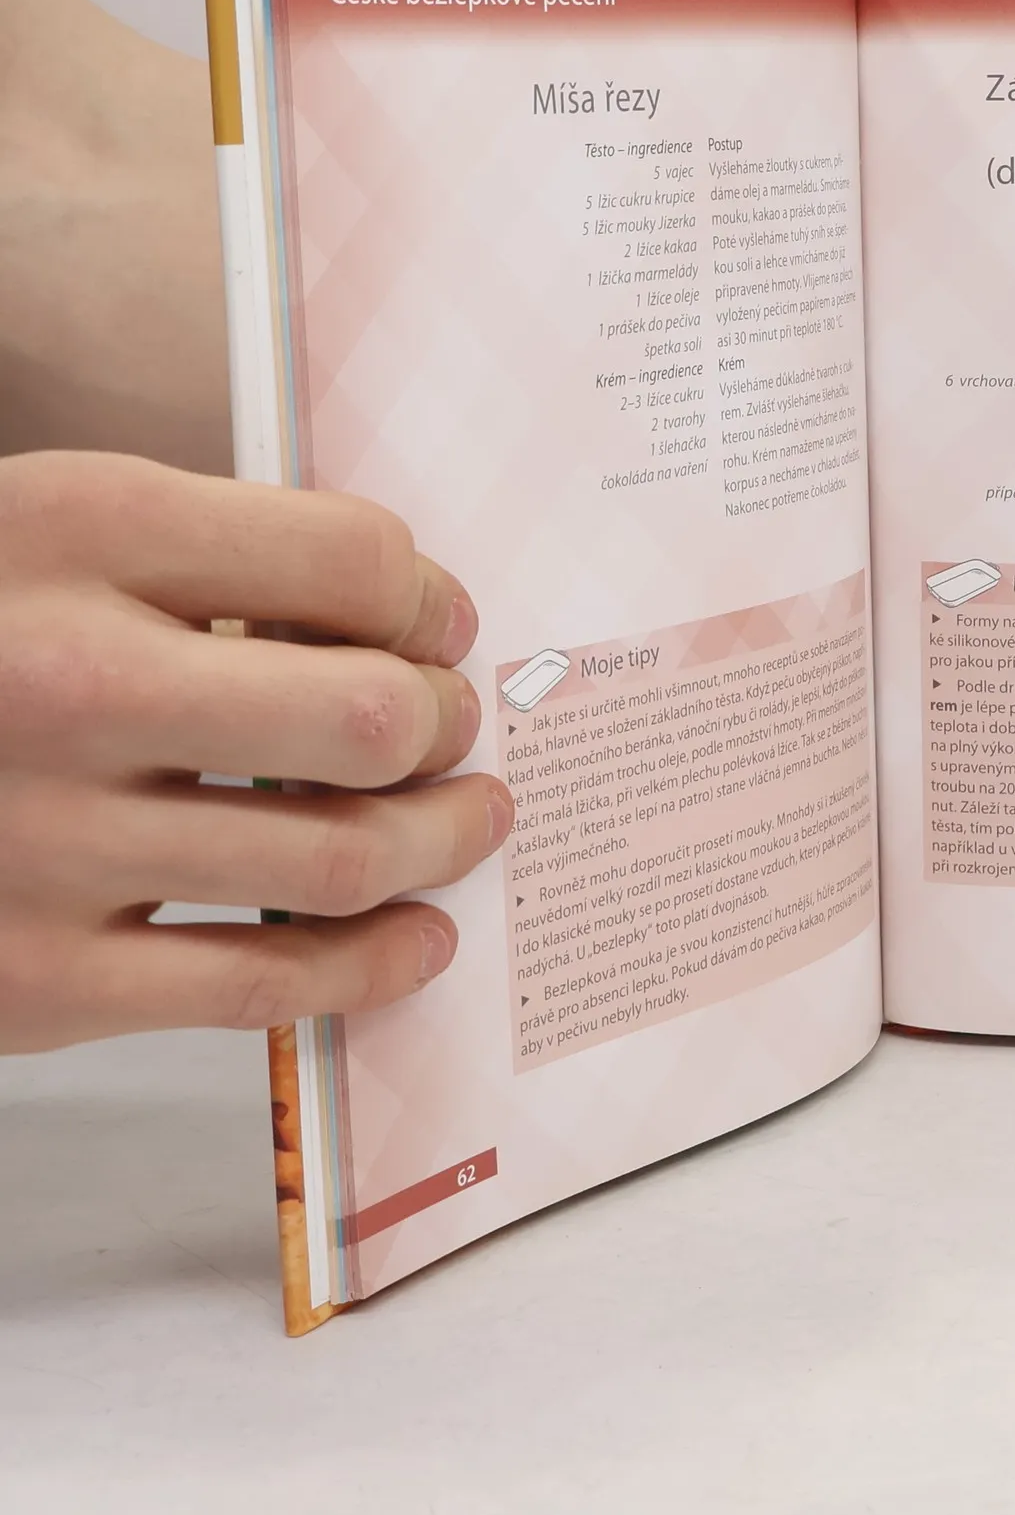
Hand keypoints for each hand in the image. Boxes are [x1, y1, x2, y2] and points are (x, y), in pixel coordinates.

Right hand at [0, 453, 513, 1051]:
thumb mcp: (48, 531)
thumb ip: (209, 552)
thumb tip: (407, 617)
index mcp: (74, 532)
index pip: (347, 556)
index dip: (427, 597)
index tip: (438, 626)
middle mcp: (61, 679)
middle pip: (366, 716)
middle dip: (446, 725)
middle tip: (455, 729)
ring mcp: (43, 840)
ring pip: (339, 857)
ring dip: (442, 842)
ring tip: (470, 821)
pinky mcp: (33, 980)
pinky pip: (265, 983)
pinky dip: (373, 965)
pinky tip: (417, 939)